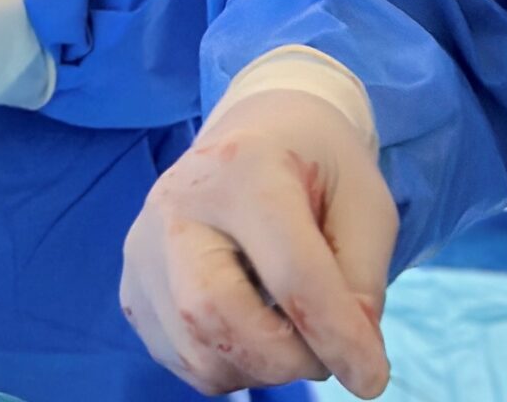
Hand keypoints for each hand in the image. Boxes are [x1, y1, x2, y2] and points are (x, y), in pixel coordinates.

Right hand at [119, 87, 396, 397]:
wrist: (258, 131)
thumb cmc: (317, 166)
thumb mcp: (364, 203)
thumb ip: (363, 281)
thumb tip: (349, 360)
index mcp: (243, 165)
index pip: (290, 271)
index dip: (337, 336)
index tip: (372, 376)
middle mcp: (177, 201)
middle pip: (214, 313)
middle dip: (283, 359)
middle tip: (323, 356)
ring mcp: (144, 246)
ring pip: (196, 351)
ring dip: (259, 369)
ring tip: (290, 333)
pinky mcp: (134, 286)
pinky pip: (181, 360)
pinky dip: (229, 366)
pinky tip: (252, 325)